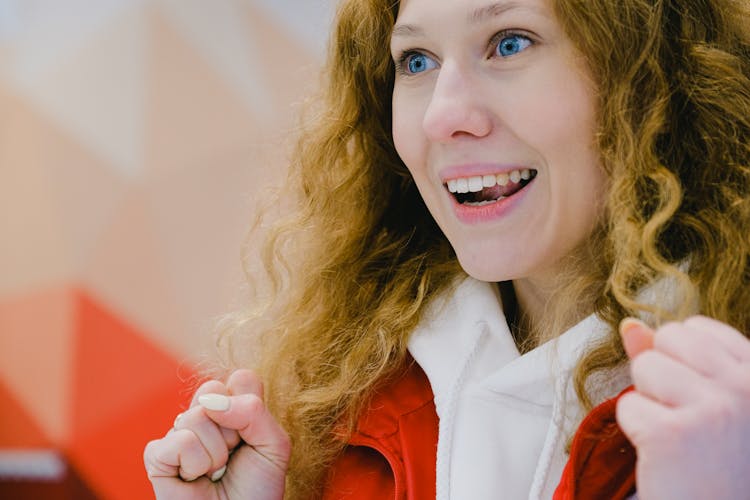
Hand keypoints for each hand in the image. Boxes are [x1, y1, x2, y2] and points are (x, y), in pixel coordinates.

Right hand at [143, 369, 290, 499]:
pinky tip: (194, 479)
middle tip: (233, 455)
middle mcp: (204, 417)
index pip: (241, 379)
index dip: (251, 407)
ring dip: (214, 454)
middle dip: (232, 429)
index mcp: (233, 408)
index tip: (252, 437)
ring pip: (195, 417)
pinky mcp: (158, 456)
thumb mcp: (274, 445)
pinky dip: (194, 466)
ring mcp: (179, 434)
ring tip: (215, 472)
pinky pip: (178, 442)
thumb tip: (212, 403)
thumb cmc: (257, 488)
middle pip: (213, 390)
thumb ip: (254, 412)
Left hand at [616, 316, 749, 499]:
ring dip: (648, 401)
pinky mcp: (673, 433)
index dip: (682, 361)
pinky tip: (664, 454)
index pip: (696, 328)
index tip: (698, 398)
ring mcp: (712, 409)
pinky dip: (635, 430)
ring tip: (676, 435)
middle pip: (667, 338)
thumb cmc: (715, 463)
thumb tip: (629, 325)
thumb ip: (674, 359)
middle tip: (685, 418)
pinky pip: (627, 405)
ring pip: (643, 366)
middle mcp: (744, 387)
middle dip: (661, 374)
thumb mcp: (709, 401)